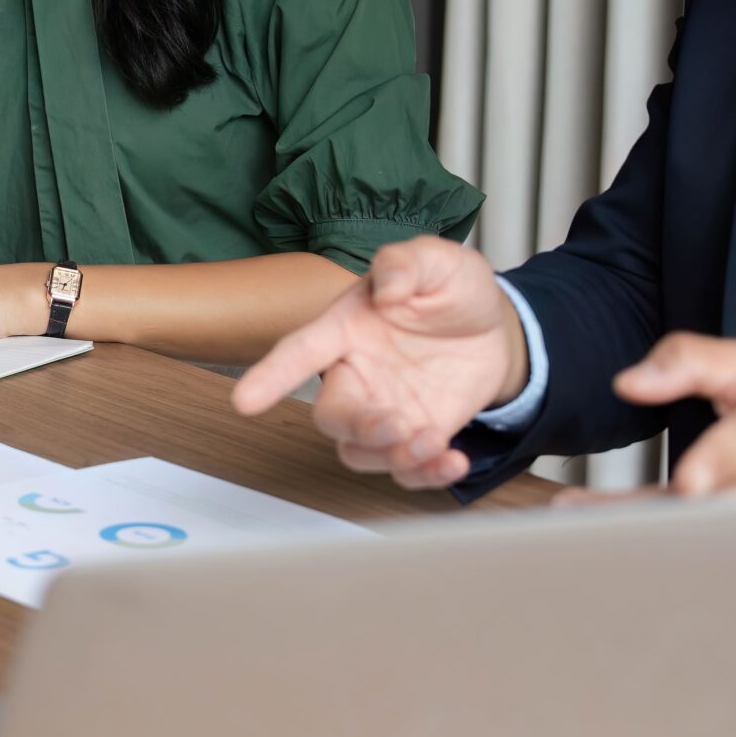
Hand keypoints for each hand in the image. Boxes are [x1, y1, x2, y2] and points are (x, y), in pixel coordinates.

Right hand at [231, 237, 528, 488]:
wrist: (491, 327)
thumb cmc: (450, 290)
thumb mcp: (437, 261)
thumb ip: (407, 263)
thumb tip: (389, 283)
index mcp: (348, 329)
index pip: (300, 351)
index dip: (272, 375)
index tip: (244, 401)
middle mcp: (358, 375)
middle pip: (330, 416)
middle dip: (357, 429)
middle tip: (396, 425)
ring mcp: (384, 409)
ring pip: (360, 452)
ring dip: (391, 457)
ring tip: (433, 442)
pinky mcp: (415, 436)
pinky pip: (404, 470)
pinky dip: (427, 475)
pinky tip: (452, 460)